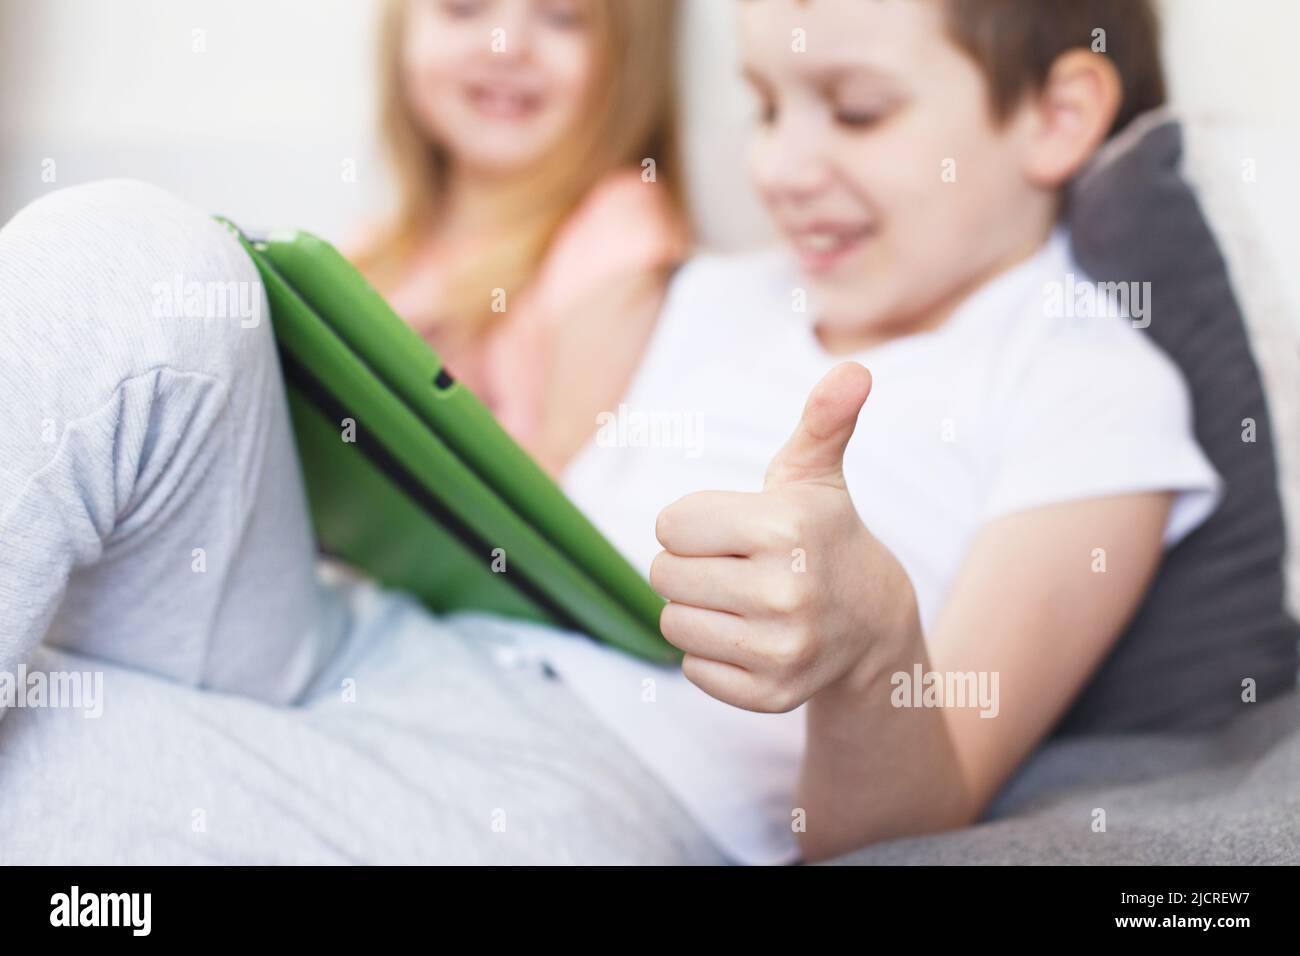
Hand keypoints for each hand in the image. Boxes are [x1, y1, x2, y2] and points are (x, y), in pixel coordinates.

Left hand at [651, 362, 914, 712]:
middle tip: (734, 565)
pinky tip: (749, 636)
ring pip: (672, 622)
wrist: (872, 623)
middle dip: (688, 564)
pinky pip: (691, 668)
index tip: (733, 528)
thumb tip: (854, 369)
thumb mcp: (818, 474)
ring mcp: (781, 650)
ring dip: (694, 609)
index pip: (670, 524)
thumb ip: (823, 420)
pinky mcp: (770, 695)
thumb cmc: (822, 534)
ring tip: (739, 600)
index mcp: (784, 528)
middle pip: (664, 574)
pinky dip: (710, 653)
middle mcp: (786, 593)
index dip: (692, 522)